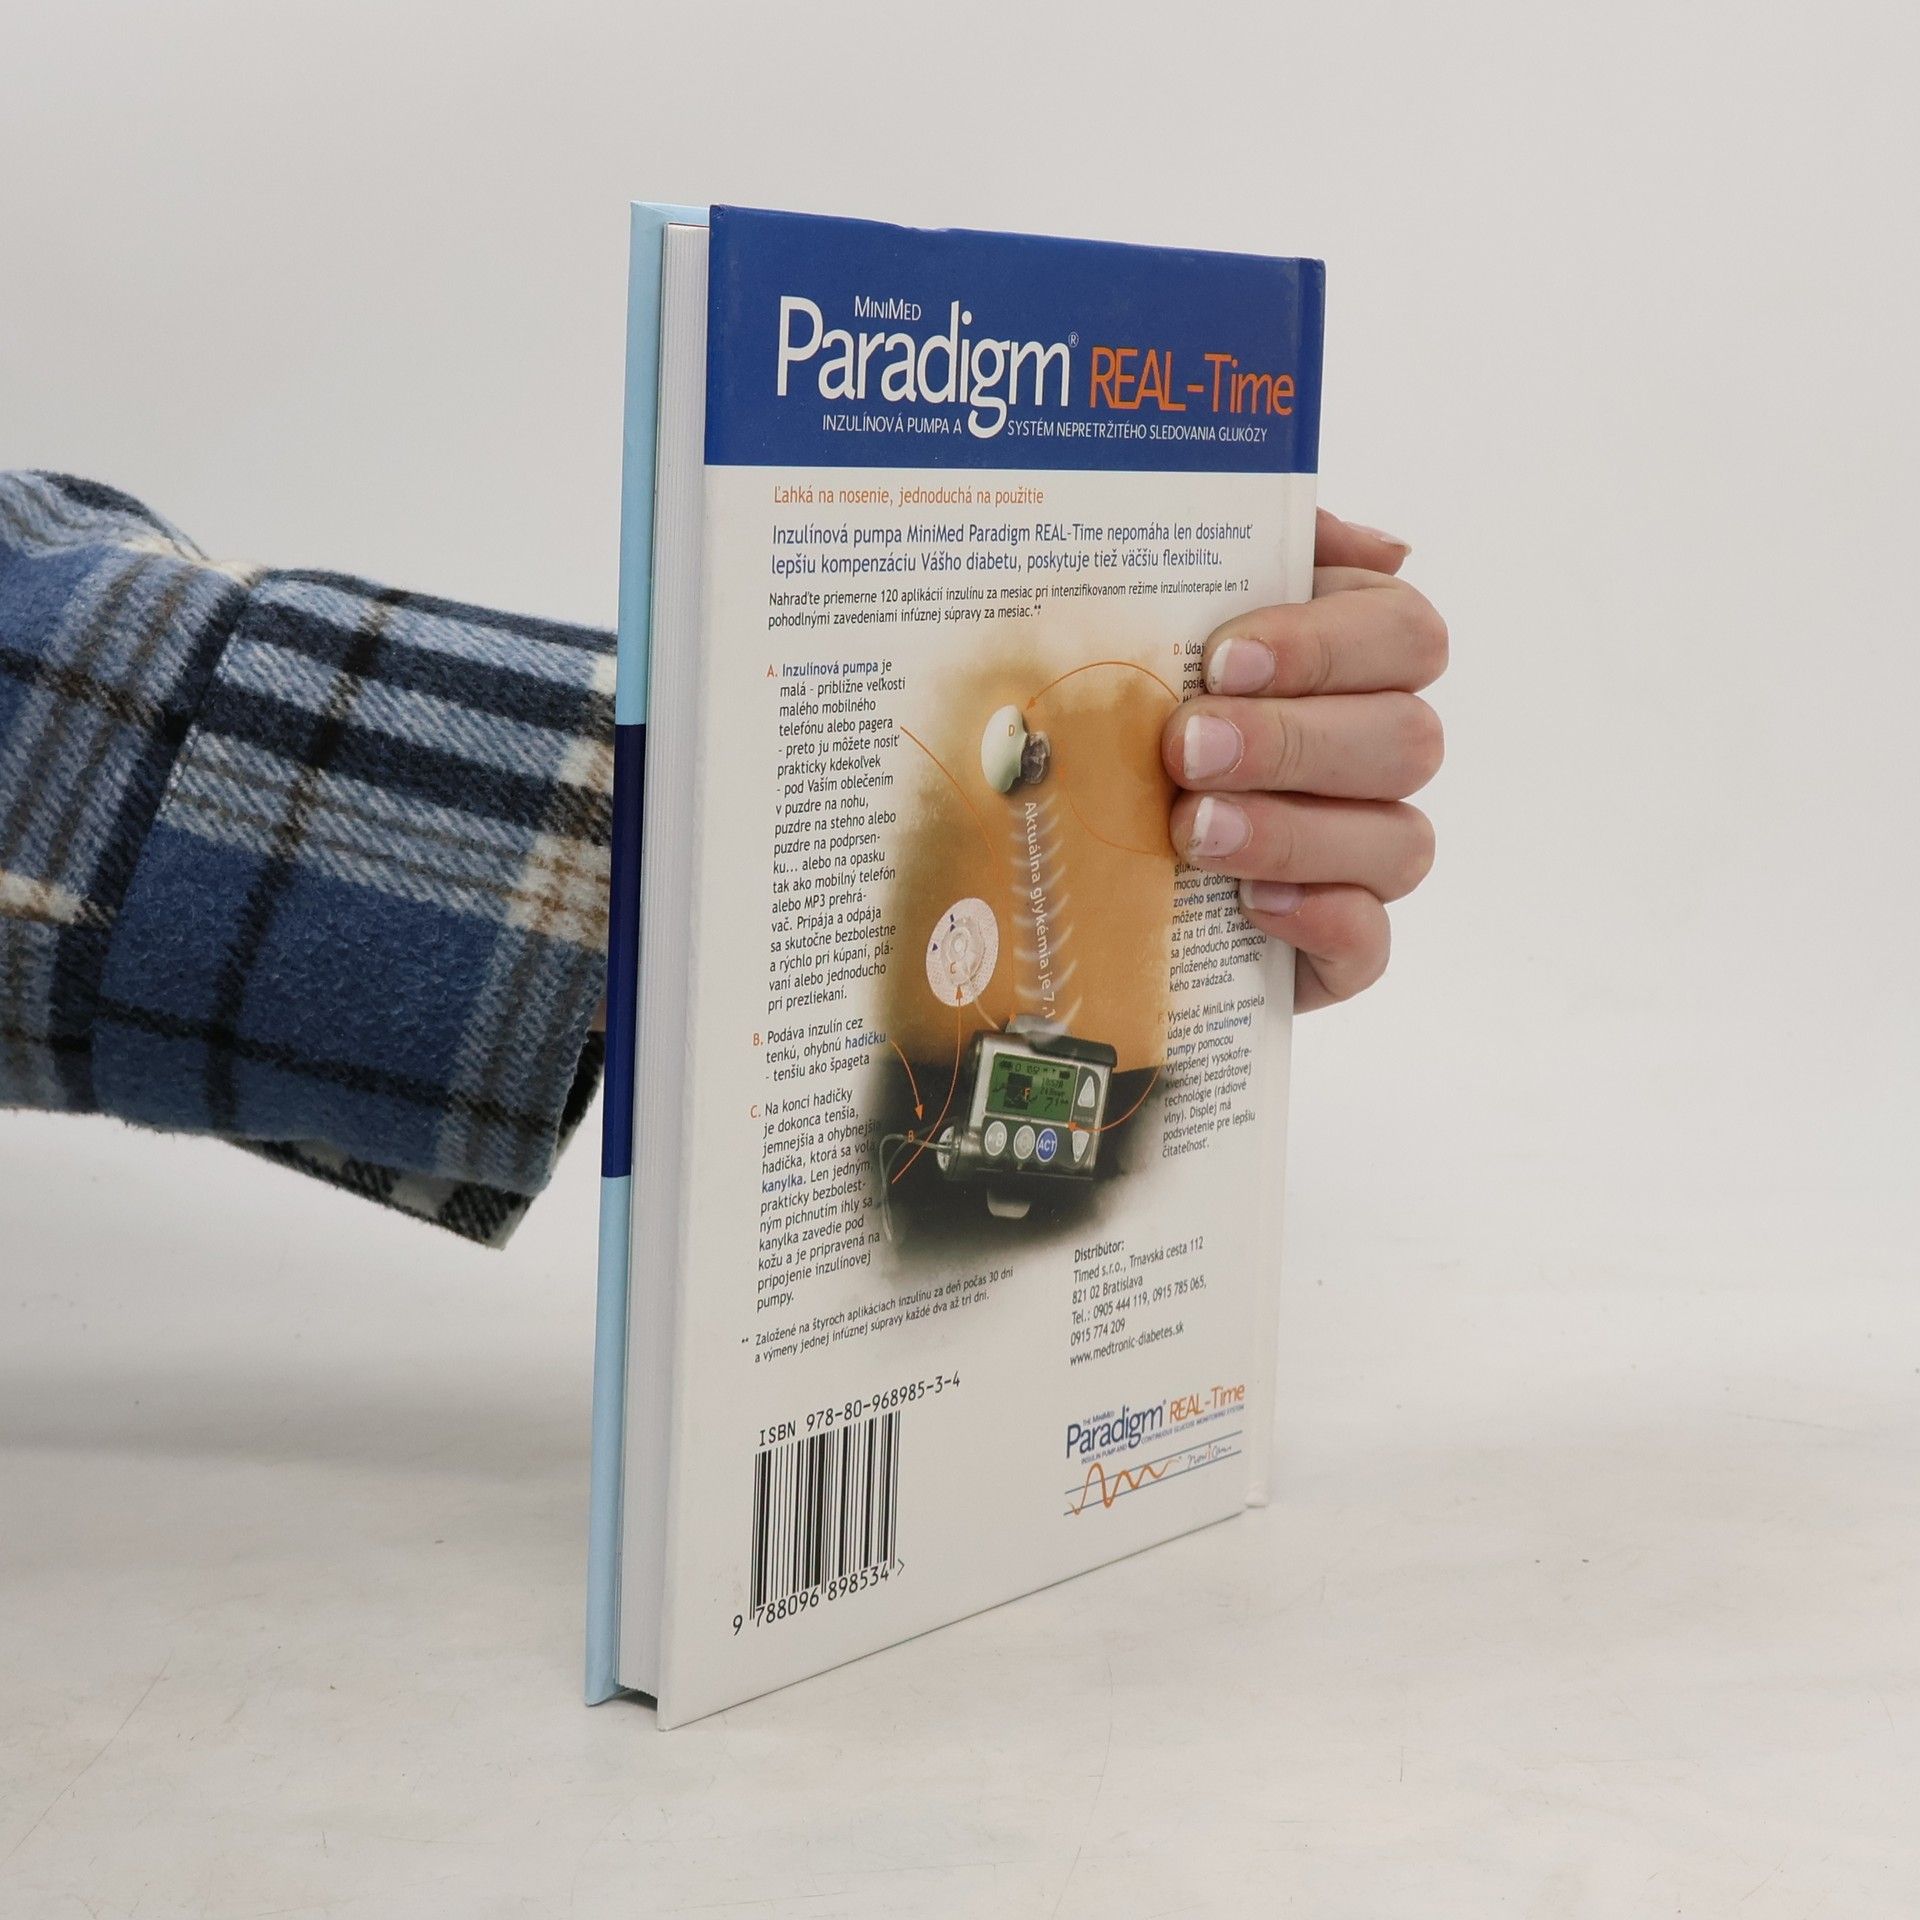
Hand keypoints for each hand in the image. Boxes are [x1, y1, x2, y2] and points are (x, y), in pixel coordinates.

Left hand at [1161, 509, 1445, 1010]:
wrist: (1066, 854)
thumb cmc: (1124, 711)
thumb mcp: (1150, 618)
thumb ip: (1240, 551)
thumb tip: (1359, 537)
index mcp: (1354, 660)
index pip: (1403, 633)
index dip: (1325, 644)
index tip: (1223, 660)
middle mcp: (1376, 756)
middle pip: (1408, 739)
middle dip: (1294, 741)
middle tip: (1186, 749)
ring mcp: (1364, 857)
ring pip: (1399, 842)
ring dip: (1294, 832)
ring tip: (1192, 832)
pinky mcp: (1336, 948)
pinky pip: (1371, 946)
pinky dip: (1323, 923)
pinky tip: (1251, 906)